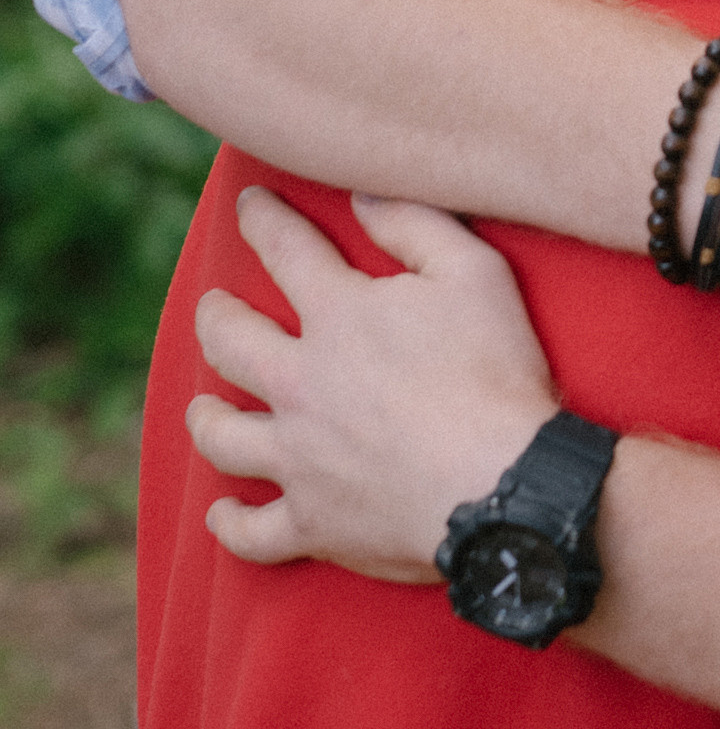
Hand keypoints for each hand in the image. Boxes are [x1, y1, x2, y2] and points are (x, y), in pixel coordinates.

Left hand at [195, 187, 556, 579]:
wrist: (507, 484)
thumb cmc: (497, 376)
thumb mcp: (476, 275)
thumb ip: (416, 225)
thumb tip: (362, 195)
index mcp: (339, 316)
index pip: (283, 249)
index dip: (261, 218)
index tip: (249, 204)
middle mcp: (301, 384)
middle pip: (228, 342)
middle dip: (214, 316)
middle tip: (213, 307)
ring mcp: (300, 458)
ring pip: (222, 436)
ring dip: (206, 417)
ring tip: (203, 406)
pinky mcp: (314, 522)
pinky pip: (253, 533)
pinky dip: (233, 524)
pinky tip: (224, 511)